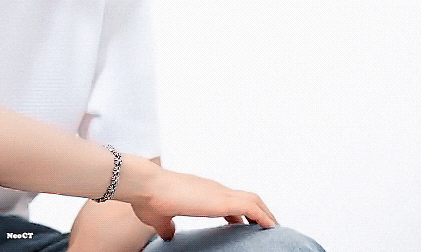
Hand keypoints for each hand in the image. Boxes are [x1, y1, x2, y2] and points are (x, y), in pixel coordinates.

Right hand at [130, 170, 276, 238]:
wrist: (146, 185)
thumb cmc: (148, 199)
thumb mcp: (159, 218)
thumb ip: (167, 227)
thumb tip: (168, 235)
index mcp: (201, 192)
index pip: (228, 201)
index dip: (239, 213)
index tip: (245, 225)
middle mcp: (213, 189)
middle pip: (246, 197)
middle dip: (259, 212)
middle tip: (267, 227)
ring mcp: (218, 192)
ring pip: (253, 200)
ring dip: (265, 213)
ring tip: (274, 229)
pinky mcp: (221, 200)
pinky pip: (251, 207)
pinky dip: (263, 216)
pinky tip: (270, 227)